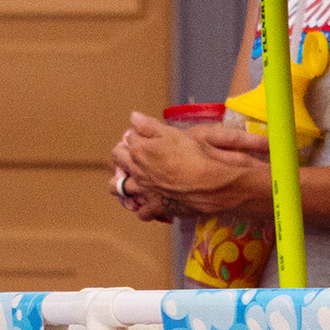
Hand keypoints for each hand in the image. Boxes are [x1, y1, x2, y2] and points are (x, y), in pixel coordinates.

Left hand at [111, 112, 267, 220]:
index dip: (134, 135)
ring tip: (123, 180)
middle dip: (120, 154)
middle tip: (128, 152)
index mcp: (141, 150)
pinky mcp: (158, 206)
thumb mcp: (175, 134)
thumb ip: (151, 126)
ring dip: (119, 183)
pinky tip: (145, 205)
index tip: (140, 135)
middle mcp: (138, 170)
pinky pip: (143, 212)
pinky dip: (142, 209)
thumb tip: (133, 117)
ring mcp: (146, 190)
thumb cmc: (197, 155)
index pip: (128, 138)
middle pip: (118, 159)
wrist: (212, 184)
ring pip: (120, 187)